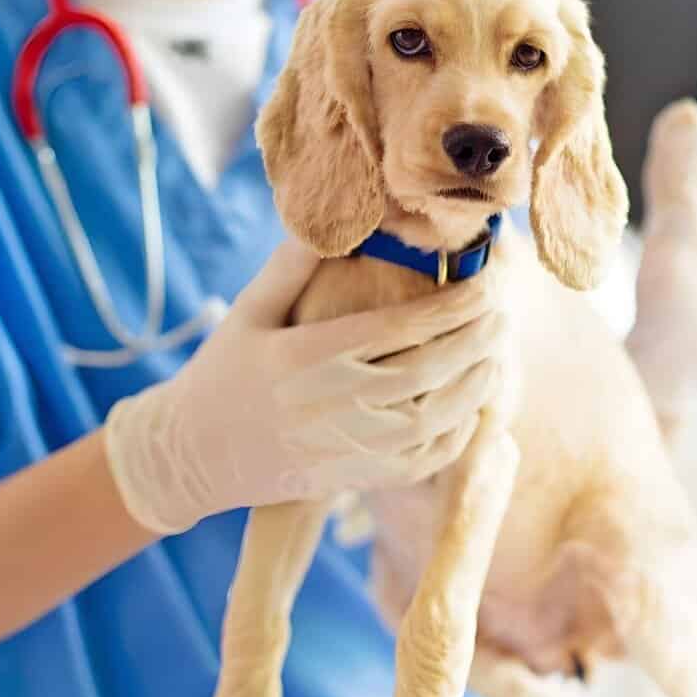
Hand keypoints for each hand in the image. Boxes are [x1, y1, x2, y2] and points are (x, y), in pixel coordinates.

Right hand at [105, 239, 506, 532]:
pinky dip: (456, 435)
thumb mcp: (249, 311)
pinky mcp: (352, 477)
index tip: (487, 284)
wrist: (191, 454)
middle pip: (429, 370)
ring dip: (475, 385)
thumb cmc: (222, 372)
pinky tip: (473, 407)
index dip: (454, 306)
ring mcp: (346, 447)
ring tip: (498, 353)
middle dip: (476, 339)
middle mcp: (333, 403)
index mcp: (309, 356)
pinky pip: (420, 461)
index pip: (402, 328)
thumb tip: (333, 218)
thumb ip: (292, 265)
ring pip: (433, 418)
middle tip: (504, 313)